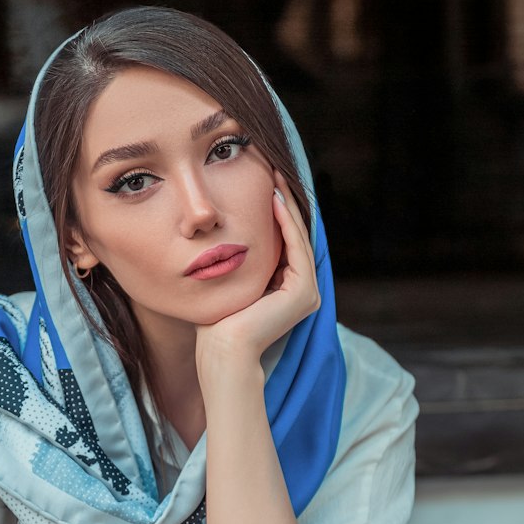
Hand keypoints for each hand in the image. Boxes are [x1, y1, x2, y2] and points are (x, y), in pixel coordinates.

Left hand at [195, 170, 320, 376]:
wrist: (222, 352)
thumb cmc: (216, 325)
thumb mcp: (230, 284)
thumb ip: (239, 264)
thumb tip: (225, 240)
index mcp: (286, 292)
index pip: (284, 244)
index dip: (276, 213)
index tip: (264, 185)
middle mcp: (302, 292)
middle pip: (294, 238)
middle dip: (284, 204)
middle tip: (274, 172)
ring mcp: (307, 293)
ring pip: (297, 239)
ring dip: (287, 206)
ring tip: (275, 178)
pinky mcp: (304, 293)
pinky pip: (296, 248)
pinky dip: (286, 223)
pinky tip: (275, 201)